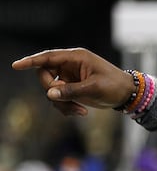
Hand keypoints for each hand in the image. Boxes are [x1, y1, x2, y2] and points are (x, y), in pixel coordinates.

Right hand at [11, 48, 135, 116]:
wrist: (126, 94)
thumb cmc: (114, 86)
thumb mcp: (94, 88)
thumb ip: (71, 90)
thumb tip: (50, 93)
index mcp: (76, 57)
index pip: (48, 57)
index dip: (31, 61)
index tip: (16, 65)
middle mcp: (70, 65)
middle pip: (45, 75)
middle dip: (52, 91)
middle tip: (66, 100)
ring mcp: (69, 77)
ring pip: (51, 90)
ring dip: (61, 103)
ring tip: (79, 111)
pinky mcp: (71, 88)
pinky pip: (58, 98)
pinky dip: (65, 107)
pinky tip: (80, 112)